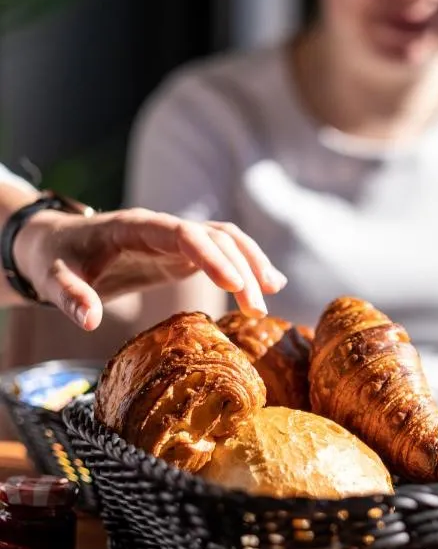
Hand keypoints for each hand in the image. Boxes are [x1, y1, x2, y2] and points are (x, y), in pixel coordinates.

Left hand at [13, 207, 286, 330]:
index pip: (183, 234)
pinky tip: (265, 285)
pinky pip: (222, 252)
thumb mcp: (54, 275)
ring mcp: (177, 238)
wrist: (61, 243)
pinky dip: (246, 265)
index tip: (235, 285)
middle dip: (240, 268)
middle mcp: (164, 227)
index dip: (212, 256)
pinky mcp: (182, 252)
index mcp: (136, 226)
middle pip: (214, 237)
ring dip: (252, 262)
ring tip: (273, 292)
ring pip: (226, 239)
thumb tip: (89, 321)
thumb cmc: (58, 257)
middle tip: (257, 309)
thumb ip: (70, 294)